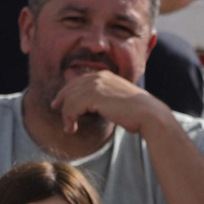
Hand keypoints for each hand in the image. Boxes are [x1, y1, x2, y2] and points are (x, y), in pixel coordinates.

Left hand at [50, 70, 170, 136]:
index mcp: (105, 75)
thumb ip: (103, 99)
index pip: (78, 81)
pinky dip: (69, 119)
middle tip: (55, 112)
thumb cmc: (137, 113)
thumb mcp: (117, 101)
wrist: (148, 114)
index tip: (59, 103)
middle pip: (71, 87)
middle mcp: (99, 76)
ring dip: (66, 116)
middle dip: (62, 101)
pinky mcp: (94, 96)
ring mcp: (97, 85)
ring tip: (69, 128)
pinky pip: (72, 107)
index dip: (66, 92)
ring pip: (70, 99)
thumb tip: (92, 106)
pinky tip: (73, 128)